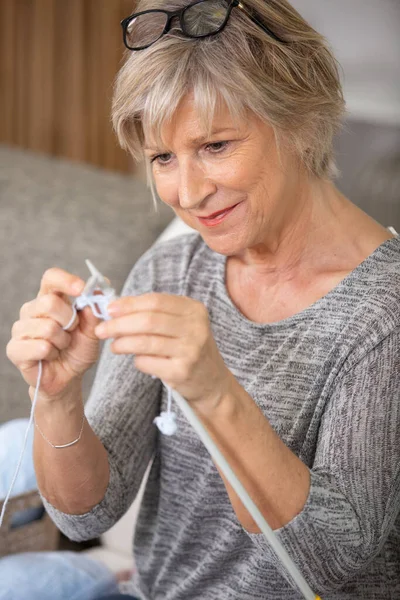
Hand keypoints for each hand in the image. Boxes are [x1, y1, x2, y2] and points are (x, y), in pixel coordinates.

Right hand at [6, 268, 103, 402]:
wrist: (68, 378)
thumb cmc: (77, 350)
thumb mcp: (93, 330)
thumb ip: (95, 311)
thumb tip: (99, 290)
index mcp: (50, 298)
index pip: (51, 278)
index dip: (66, 281)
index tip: (82, 289)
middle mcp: (32, 309)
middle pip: (49, 303)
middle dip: (69, 321)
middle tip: (72, 333)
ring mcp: (21, 328)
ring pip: (47, 327)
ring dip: (62, 341)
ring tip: (61, 347)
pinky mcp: (15, 349)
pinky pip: (39, 347)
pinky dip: (52, 354)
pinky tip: (51, 356)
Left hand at [94, 293, 233, 410]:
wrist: (211, 381)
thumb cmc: (189, 348)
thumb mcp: (182, 324)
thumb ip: (155, 313)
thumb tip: (117, 307)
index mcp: (194, 310)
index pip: (155, 301)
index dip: (129, 304)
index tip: (110, 309)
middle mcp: (196, 328)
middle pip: (148, 320)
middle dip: (119, 324)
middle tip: (102, 329)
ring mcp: (190, 350)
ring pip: (145, 342)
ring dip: (122, 343)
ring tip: (113, 345)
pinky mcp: (182, 371)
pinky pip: (147, 362)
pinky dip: (136, 360)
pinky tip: (135, 359)